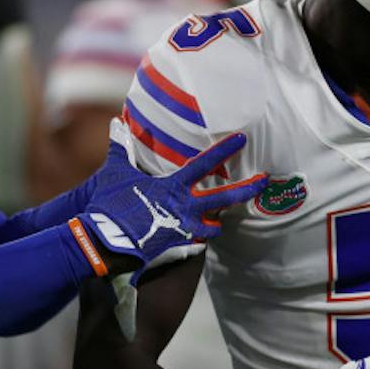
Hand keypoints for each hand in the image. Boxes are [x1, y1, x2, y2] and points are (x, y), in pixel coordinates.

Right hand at [76, 123, 268, 270]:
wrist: (105, 242)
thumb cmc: (110, 205)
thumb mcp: (117, 173)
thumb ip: (121, 148)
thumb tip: (115, 123)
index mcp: (173, 187)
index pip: (204, 164)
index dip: (223, 150)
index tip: (242, 139)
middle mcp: (185, 207)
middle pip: (224, 198)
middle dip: (247, 189)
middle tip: (264, 181)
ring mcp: (183, 228)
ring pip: (213, 226)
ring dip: (216, 222)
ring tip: (217, 220)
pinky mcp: (177, 245)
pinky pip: (195, 242)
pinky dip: (196, 239)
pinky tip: (196, 237)